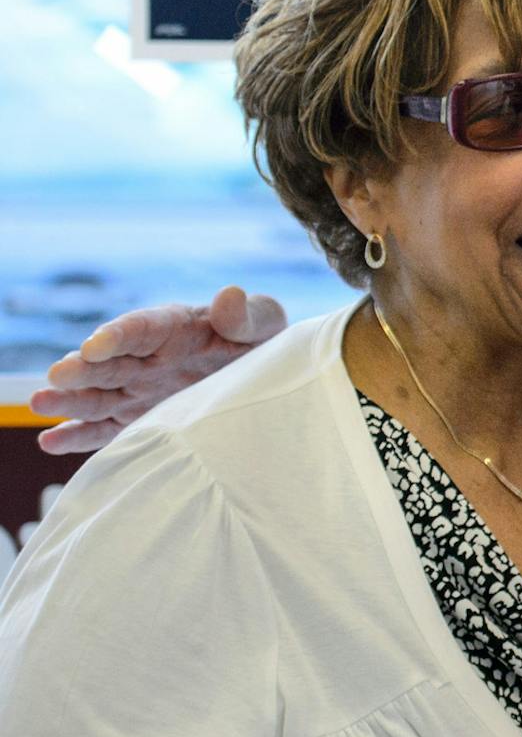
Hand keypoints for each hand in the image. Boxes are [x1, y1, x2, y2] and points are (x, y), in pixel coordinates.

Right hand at [29, 287, 287, 454]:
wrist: (267, 375)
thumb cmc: (261, 341)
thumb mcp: (265, 323)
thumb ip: (247, 315)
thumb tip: (229, 296)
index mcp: (175, 328)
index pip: (142, 328)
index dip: (119, 335)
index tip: (96, 345)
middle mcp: (148, 358)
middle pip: (109, 362)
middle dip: (82, 368)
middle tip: (57, 376)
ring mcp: (139, 389)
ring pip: (98, 395)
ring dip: (70, 400)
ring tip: (40, 403)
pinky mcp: (138, 417)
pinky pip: (105, 428)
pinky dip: (78, 434)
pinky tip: (50, 440)